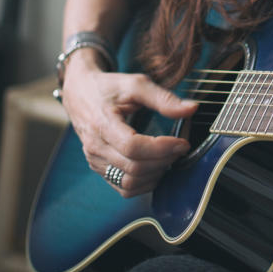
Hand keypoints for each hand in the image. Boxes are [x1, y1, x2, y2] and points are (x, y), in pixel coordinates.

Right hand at [61, 49, 197, 197]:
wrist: (80, 93)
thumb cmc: (109, 87)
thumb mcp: (136, 84)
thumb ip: (164, 98)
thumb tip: (192, 109)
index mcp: (102, 124)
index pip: (133, 147)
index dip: (162, 148)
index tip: (183, 142)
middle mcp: (95, 147)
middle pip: (134, 167)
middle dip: (164, 160)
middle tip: (180, 147)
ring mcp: (95, 160)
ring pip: (129, 182)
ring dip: (156, 174)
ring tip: (169, 156)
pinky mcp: (99, 168)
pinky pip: (123, 187)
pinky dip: (144, 183)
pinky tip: (156, 167)